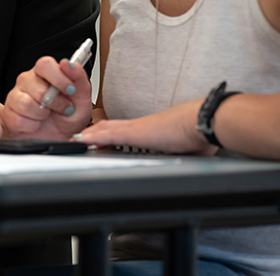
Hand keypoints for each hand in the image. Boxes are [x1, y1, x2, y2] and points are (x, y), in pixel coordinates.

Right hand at [2, 55, 91, 139]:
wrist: (59, 139)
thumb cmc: (68, 118)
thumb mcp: (82, 98)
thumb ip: (78, 78)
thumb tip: (68, 64)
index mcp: (45, 73)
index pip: (45, 64)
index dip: (58, 77)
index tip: (70, 90)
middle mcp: (28, 81)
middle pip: (36, 86)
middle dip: (55, 102)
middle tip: (62, 108)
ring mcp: (16, 96)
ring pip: (26, 103)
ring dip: (42, 115)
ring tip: (47, 116)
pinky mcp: (9, 114)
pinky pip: (19, 119)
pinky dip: (32, 126)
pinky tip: (37, 124)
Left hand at [75, 99, 211, 154]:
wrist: (204, 122)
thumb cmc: (200, 133)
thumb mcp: (186, 146)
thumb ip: (181, 150)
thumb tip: (187, 156)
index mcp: (151, 129)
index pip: (125, 130)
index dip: (110, 133)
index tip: (99, 137)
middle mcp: (141, 126)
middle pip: (111, 127)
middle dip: (95, 132)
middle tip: (80, 137)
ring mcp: (137, 128)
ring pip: (106, 129)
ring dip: (91, 134)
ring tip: (75, 139)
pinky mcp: (136, 133)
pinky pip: (109, 134)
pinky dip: (94, 137)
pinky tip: (82, 140)